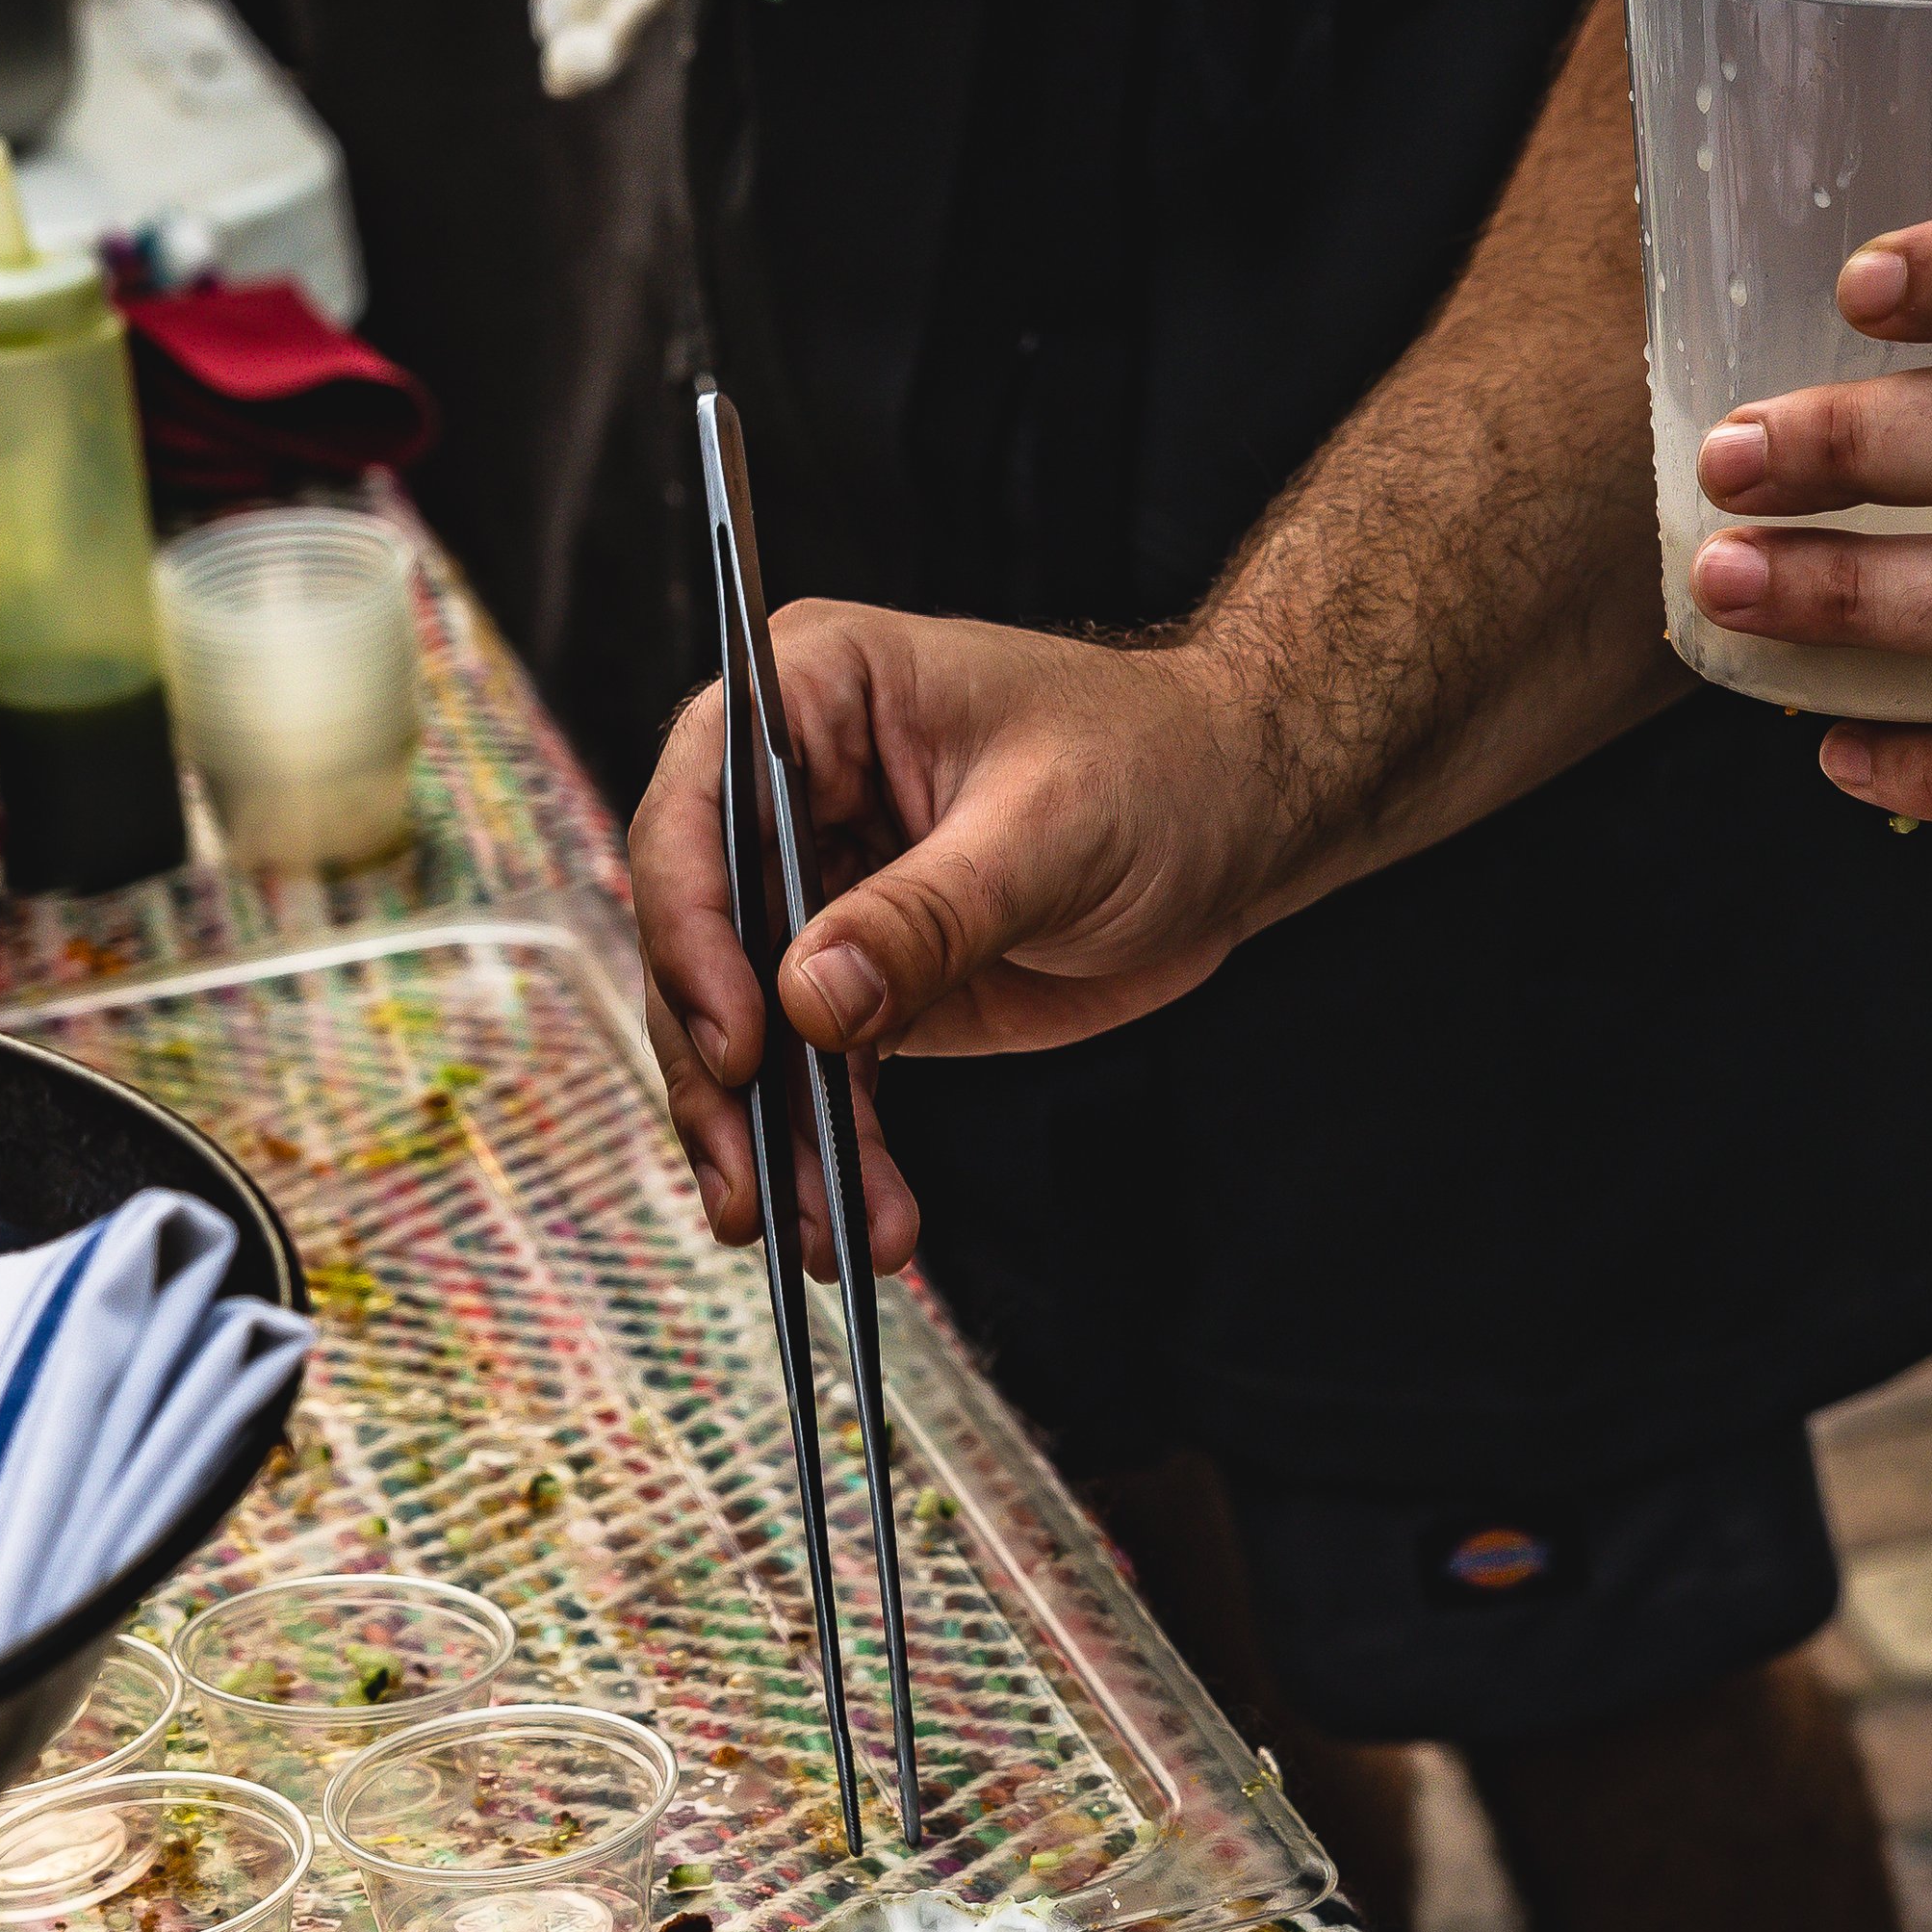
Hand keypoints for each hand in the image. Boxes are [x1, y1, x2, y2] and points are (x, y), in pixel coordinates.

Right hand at [627, 603, 1280, 1273]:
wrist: (1237, 819)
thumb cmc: (1156, 765)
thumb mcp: (1049, 832)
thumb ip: (925, 916)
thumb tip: (807, 1001)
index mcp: (813, 694)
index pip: (699, 810)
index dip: (693, 930)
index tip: (738, 1042)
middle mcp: (790, 795)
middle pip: (703, 942)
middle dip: (722, 1077)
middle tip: (749, 1185)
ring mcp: (819, 895)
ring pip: (748, 1032)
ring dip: (774, 1143)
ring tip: (816, 1237)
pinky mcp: (863, 985)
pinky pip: (822, 1079)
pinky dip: (836, 1158)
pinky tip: (864, 1226)